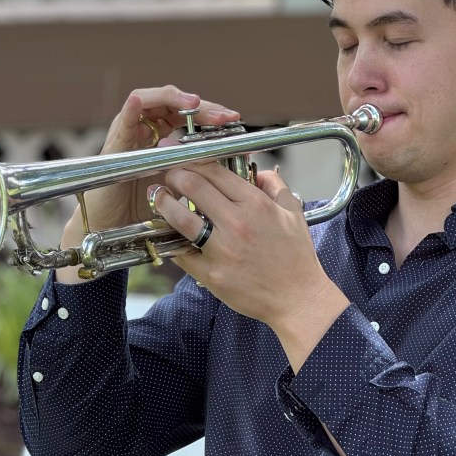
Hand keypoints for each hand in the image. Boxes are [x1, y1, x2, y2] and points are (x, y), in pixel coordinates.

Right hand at [56, 85, 239, 283]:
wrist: (115, 229)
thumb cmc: (148, 211)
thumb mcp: (184, 190)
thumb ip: (203, 175)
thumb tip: (239, 165)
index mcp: (168, 139)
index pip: (193, 118)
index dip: (213, 116)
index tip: (235, 120)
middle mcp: (150, 132)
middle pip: (176, 106)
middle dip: (201, 107)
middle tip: (222, 115)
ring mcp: (132, 134)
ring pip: (153, 103)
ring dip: (173, 99)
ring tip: (192, 104)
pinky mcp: (114, 144)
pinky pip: (122, 120)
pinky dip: (131, 108)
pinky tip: (140, 102)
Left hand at [151, 164, 349, 369]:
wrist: (298, 298)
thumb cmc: (296, 257)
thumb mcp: (294, 212)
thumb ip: (275, 185)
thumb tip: (256, 171)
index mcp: (256, 204)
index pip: (215, 171)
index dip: (193, 159)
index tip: (183, 157)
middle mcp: (236, 223)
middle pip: (193, 186)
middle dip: (174, 174)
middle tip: (168, 174)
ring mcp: (221, 250)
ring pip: (180, 218)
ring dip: (163, 202)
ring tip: (157, 195)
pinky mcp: (211, 274)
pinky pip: (182, 253)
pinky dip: (171, 240)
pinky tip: (167, 232)